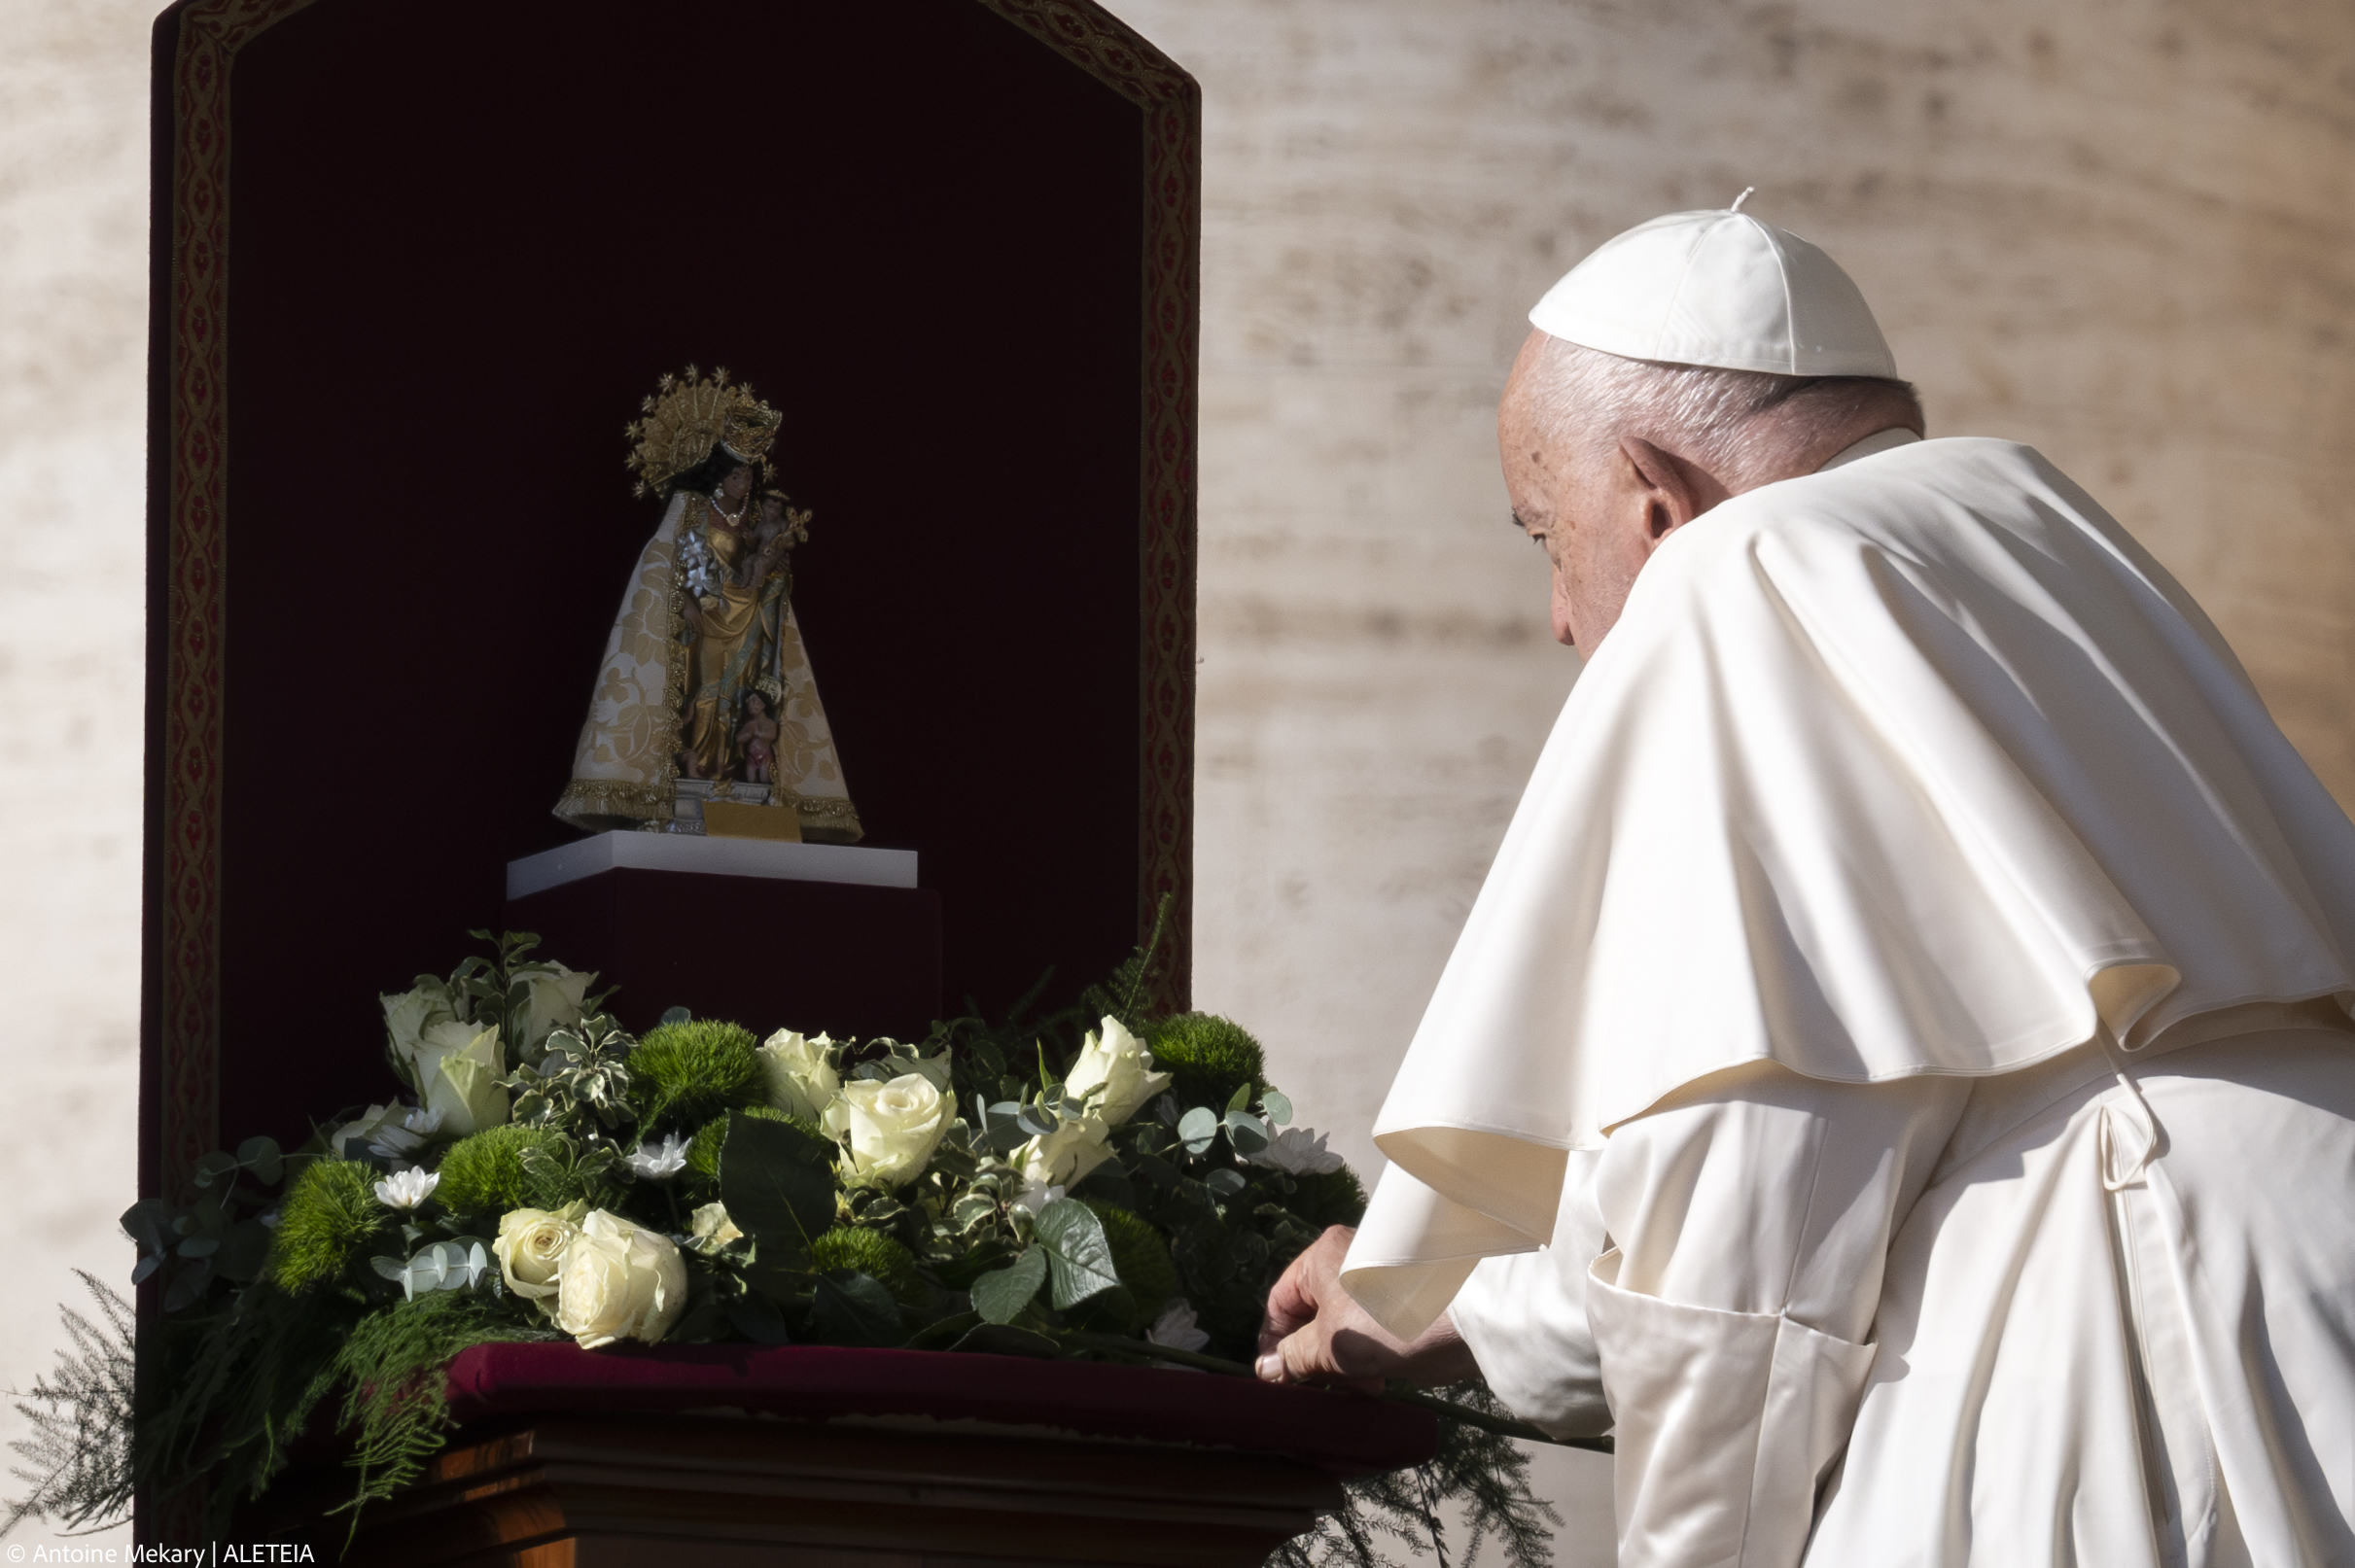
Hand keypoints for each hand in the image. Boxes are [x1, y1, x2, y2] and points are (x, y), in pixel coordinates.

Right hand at [1257, 1225, 1479, 1391]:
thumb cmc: (1388, 1322)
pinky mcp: (1399, 1311)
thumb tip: (1266, 1371)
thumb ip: (1295, 1357)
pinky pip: (1367, 1338)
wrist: (1466, 1322)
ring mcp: (1374, 1288)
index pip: (1280, 1302)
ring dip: (1342, 1366)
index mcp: (1322, 1258)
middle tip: (1323, 1387)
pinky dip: (1366, 1362)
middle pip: (1311, 1318)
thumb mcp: (1332, 1343)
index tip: (1276, 1380)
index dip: (1274, 1343)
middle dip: (1314, 1358)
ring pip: (1340, 1332)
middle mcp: (1345, 1265)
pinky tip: (1378, 1382)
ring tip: (1360, 1386)